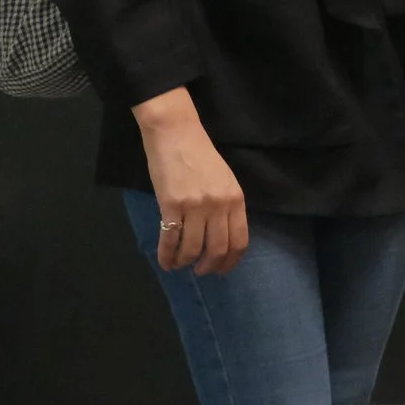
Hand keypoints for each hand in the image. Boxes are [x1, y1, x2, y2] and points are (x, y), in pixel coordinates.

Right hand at [134, 88, 248, 274]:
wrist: (176, 134)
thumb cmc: (201, 155)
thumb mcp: (225, 180)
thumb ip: (227, 207)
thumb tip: (223, 237)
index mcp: (236, 199)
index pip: (239, 241)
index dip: (230, 261)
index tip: (222, 269)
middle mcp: (219, 205)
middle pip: (218, 249)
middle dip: (209, 266)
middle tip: (200, 270)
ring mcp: (195, 206)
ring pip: (193, 249)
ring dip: (186, 262)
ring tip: (180, 264)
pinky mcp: (170, 205)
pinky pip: (170, 239)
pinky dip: (167, 256)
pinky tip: (165, 261)